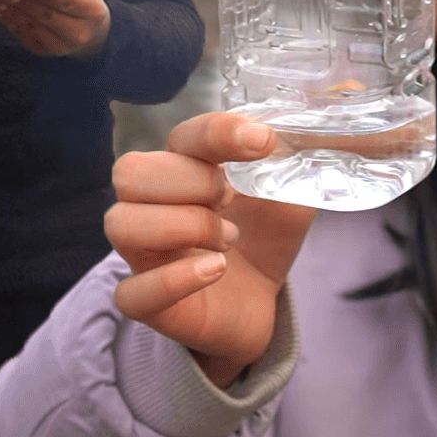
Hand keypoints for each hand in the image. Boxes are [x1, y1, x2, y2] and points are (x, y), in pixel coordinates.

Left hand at [0, 0, 110, 58]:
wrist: (90, 30)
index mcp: (92, 10)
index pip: (67, 1)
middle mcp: (79, 31)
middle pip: (47, 15)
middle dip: (25, 2)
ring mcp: (61, 45)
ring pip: (32, 28)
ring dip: (13, 13)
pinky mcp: (45, 50)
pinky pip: (24, 36)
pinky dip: (10, 22)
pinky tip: (1, 10)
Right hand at [107, 113, 316, 387]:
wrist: (261, 302)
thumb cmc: (261, 236)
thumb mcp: (287, 196)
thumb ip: (295, 165)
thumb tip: (315, 135)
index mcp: (181, 167)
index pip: (182, 136)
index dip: (218, 133)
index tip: (262, 142)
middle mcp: (150, 205)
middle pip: (131, 172)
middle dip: (190, 181)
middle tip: (231, 200)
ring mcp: (143, 254)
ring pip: (121, 223)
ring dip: (181, 225)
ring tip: (226, 239)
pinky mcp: (148, 303)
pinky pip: (131, 292)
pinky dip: (174, 280)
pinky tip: (214, 270)